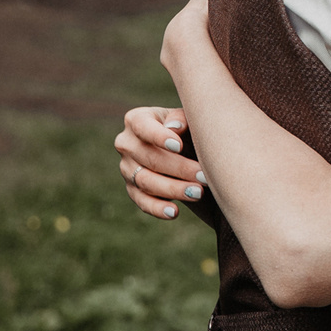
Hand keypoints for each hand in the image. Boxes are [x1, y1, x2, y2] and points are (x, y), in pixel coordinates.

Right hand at [116, 105, 203, 219]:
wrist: (183, 148)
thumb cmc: (185, 129)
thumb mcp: (186, 118)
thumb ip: (181, 119)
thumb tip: (174, 128)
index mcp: (136, 120)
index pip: (142, 127)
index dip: (159, 137)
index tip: (179, 146)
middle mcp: (126, 144)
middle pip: (149, 158)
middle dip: (179, 168)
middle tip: (204, 176)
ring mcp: (127, 168)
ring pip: (146, 181)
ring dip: (173, 189)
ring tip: (197, 193)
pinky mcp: (132, 189)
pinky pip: (142, 201)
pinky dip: (158, 208)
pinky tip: (174, 212)